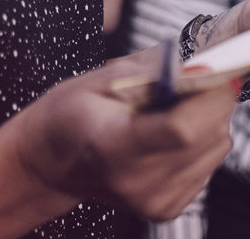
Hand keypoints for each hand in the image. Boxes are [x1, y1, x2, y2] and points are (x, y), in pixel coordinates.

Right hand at [12, 56, 234, 221]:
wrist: (52, 160)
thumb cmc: (69, 113)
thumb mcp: (97, 78)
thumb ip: (150, 71)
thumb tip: (200, 64)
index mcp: (114, 147)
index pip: (182, 130)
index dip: (210, 97)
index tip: (220, 68)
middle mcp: (140, 184)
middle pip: (206, 139)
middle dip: (212, 99)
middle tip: (192, 76)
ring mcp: (156, 202)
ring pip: (216, 149)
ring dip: (207, 118)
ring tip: (170, 105)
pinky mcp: (168, 208)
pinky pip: (208, 164)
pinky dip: (200, 139)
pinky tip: (169, 129)